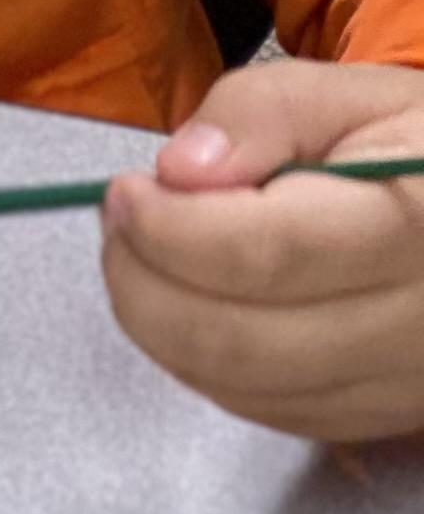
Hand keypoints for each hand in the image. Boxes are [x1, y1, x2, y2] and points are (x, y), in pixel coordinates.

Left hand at [102, 58, 423, 440]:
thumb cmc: (415, 151)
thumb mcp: (352, 96)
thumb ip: (261, 112)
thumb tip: (179, 171)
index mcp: (414, 225)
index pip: (262, 255)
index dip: (168, 230)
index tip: (125, 192)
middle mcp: (412, 324)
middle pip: (236, 340)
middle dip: (143, 282)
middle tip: (119, 224)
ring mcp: (395, 385)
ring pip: (236, 386)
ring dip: (160, 324)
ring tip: (149, 255)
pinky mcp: (372, 417)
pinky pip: (258, 407)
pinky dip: (200, 359)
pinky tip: (194, 301)